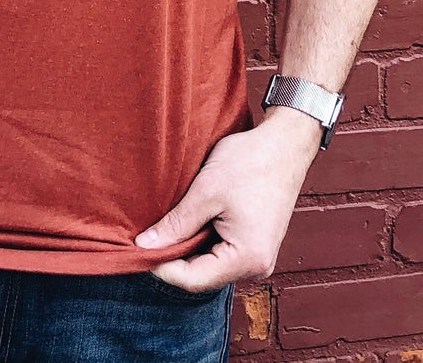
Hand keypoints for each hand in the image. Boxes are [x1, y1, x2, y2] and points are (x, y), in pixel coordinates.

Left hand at [132, 108, 322, 292]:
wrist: (285, 143)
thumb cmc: (250, 162)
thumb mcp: (206, 191)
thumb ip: (176, 223)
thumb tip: (145, 245)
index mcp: (247, 259)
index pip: (193, 280)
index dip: (161, 267)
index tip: (137, 249)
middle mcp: (257, 266)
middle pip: (203, 275)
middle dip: (173, 257)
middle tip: (147, 236)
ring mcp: (259, 256)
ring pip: (211, 263)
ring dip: (188, 247)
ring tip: (168, 224)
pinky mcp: (256, 243)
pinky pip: (223, 252)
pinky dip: (203, 239)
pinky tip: (190, 220)